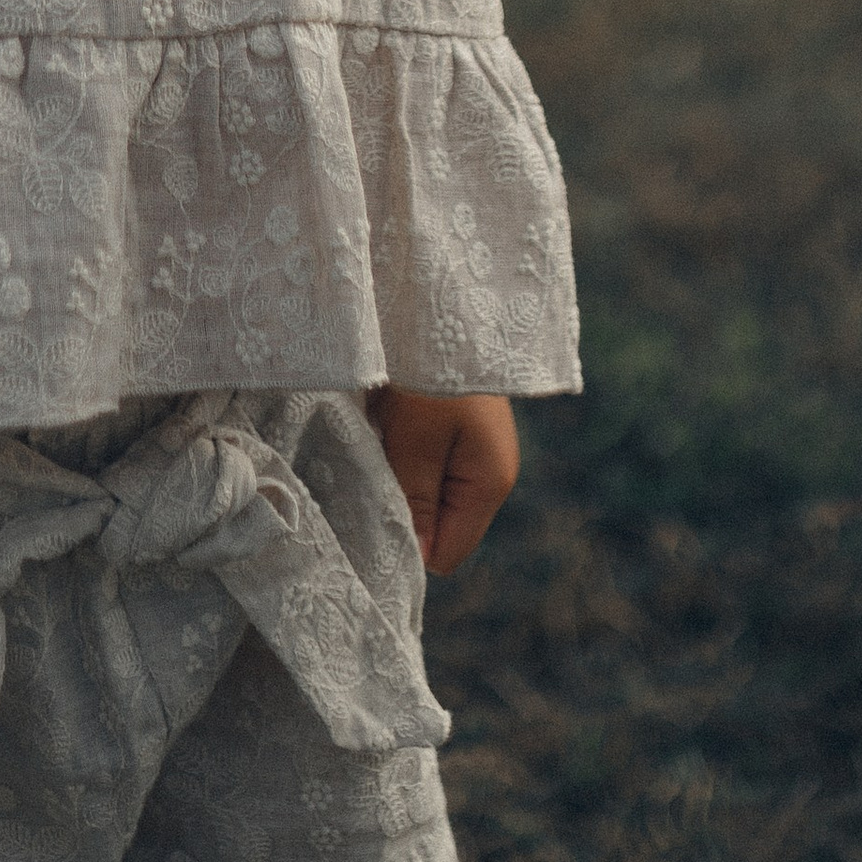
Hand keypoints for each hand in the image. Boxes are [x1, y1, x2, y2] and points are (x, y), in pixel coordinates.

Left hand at [369, 387, 519, 574]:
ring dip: (397, 476)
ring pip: (425, 491)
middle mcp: (487, 471)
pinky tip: (383, 425)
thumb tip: (417, 561)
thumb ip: (417, 502)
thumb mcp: (417, 441)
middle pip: (437, 524)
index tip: (373, 517)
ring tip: (376, 443)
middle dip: (402, 508)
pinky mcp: (454, 426)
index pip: (447, 552)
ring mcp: (473, 448)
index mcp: (490, 483)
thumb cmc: (430, 371)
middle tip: (371, 473)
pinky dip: (398, 451)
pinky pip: (422, 461)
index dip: (409, 546)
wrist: (439, 300)